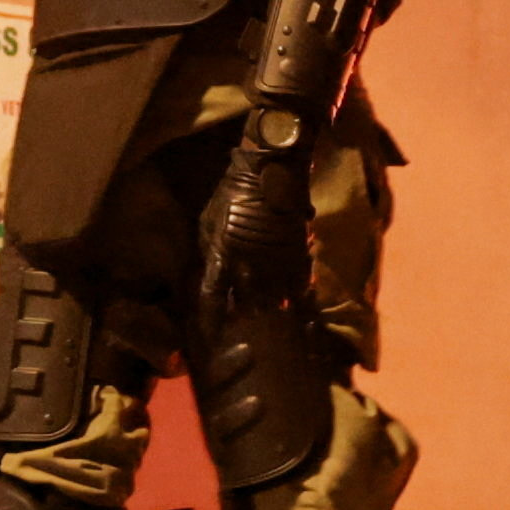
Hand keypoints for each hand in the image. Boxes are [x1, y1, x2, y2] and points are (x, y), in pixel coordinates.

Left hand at [199, 124, 309, 317]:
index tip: (211, 336)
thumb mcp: (208, 222)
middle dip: (243, 319)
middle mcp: (247, 267)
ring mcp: (274, 264)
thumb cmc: (231, 194)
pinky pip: (299, 288)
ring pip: (273, 302)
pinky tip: (301, 313)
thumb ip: (209, 252)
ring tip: (273, 326)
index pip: (212, 298)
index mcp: (221, 257)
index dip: (211, 320)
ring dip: (271, 313)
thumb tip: (208, 274)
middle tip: (244, 332)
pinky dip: (298, 300)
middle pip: (244, 306)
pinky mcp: (296, 257)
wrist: (269, 172)